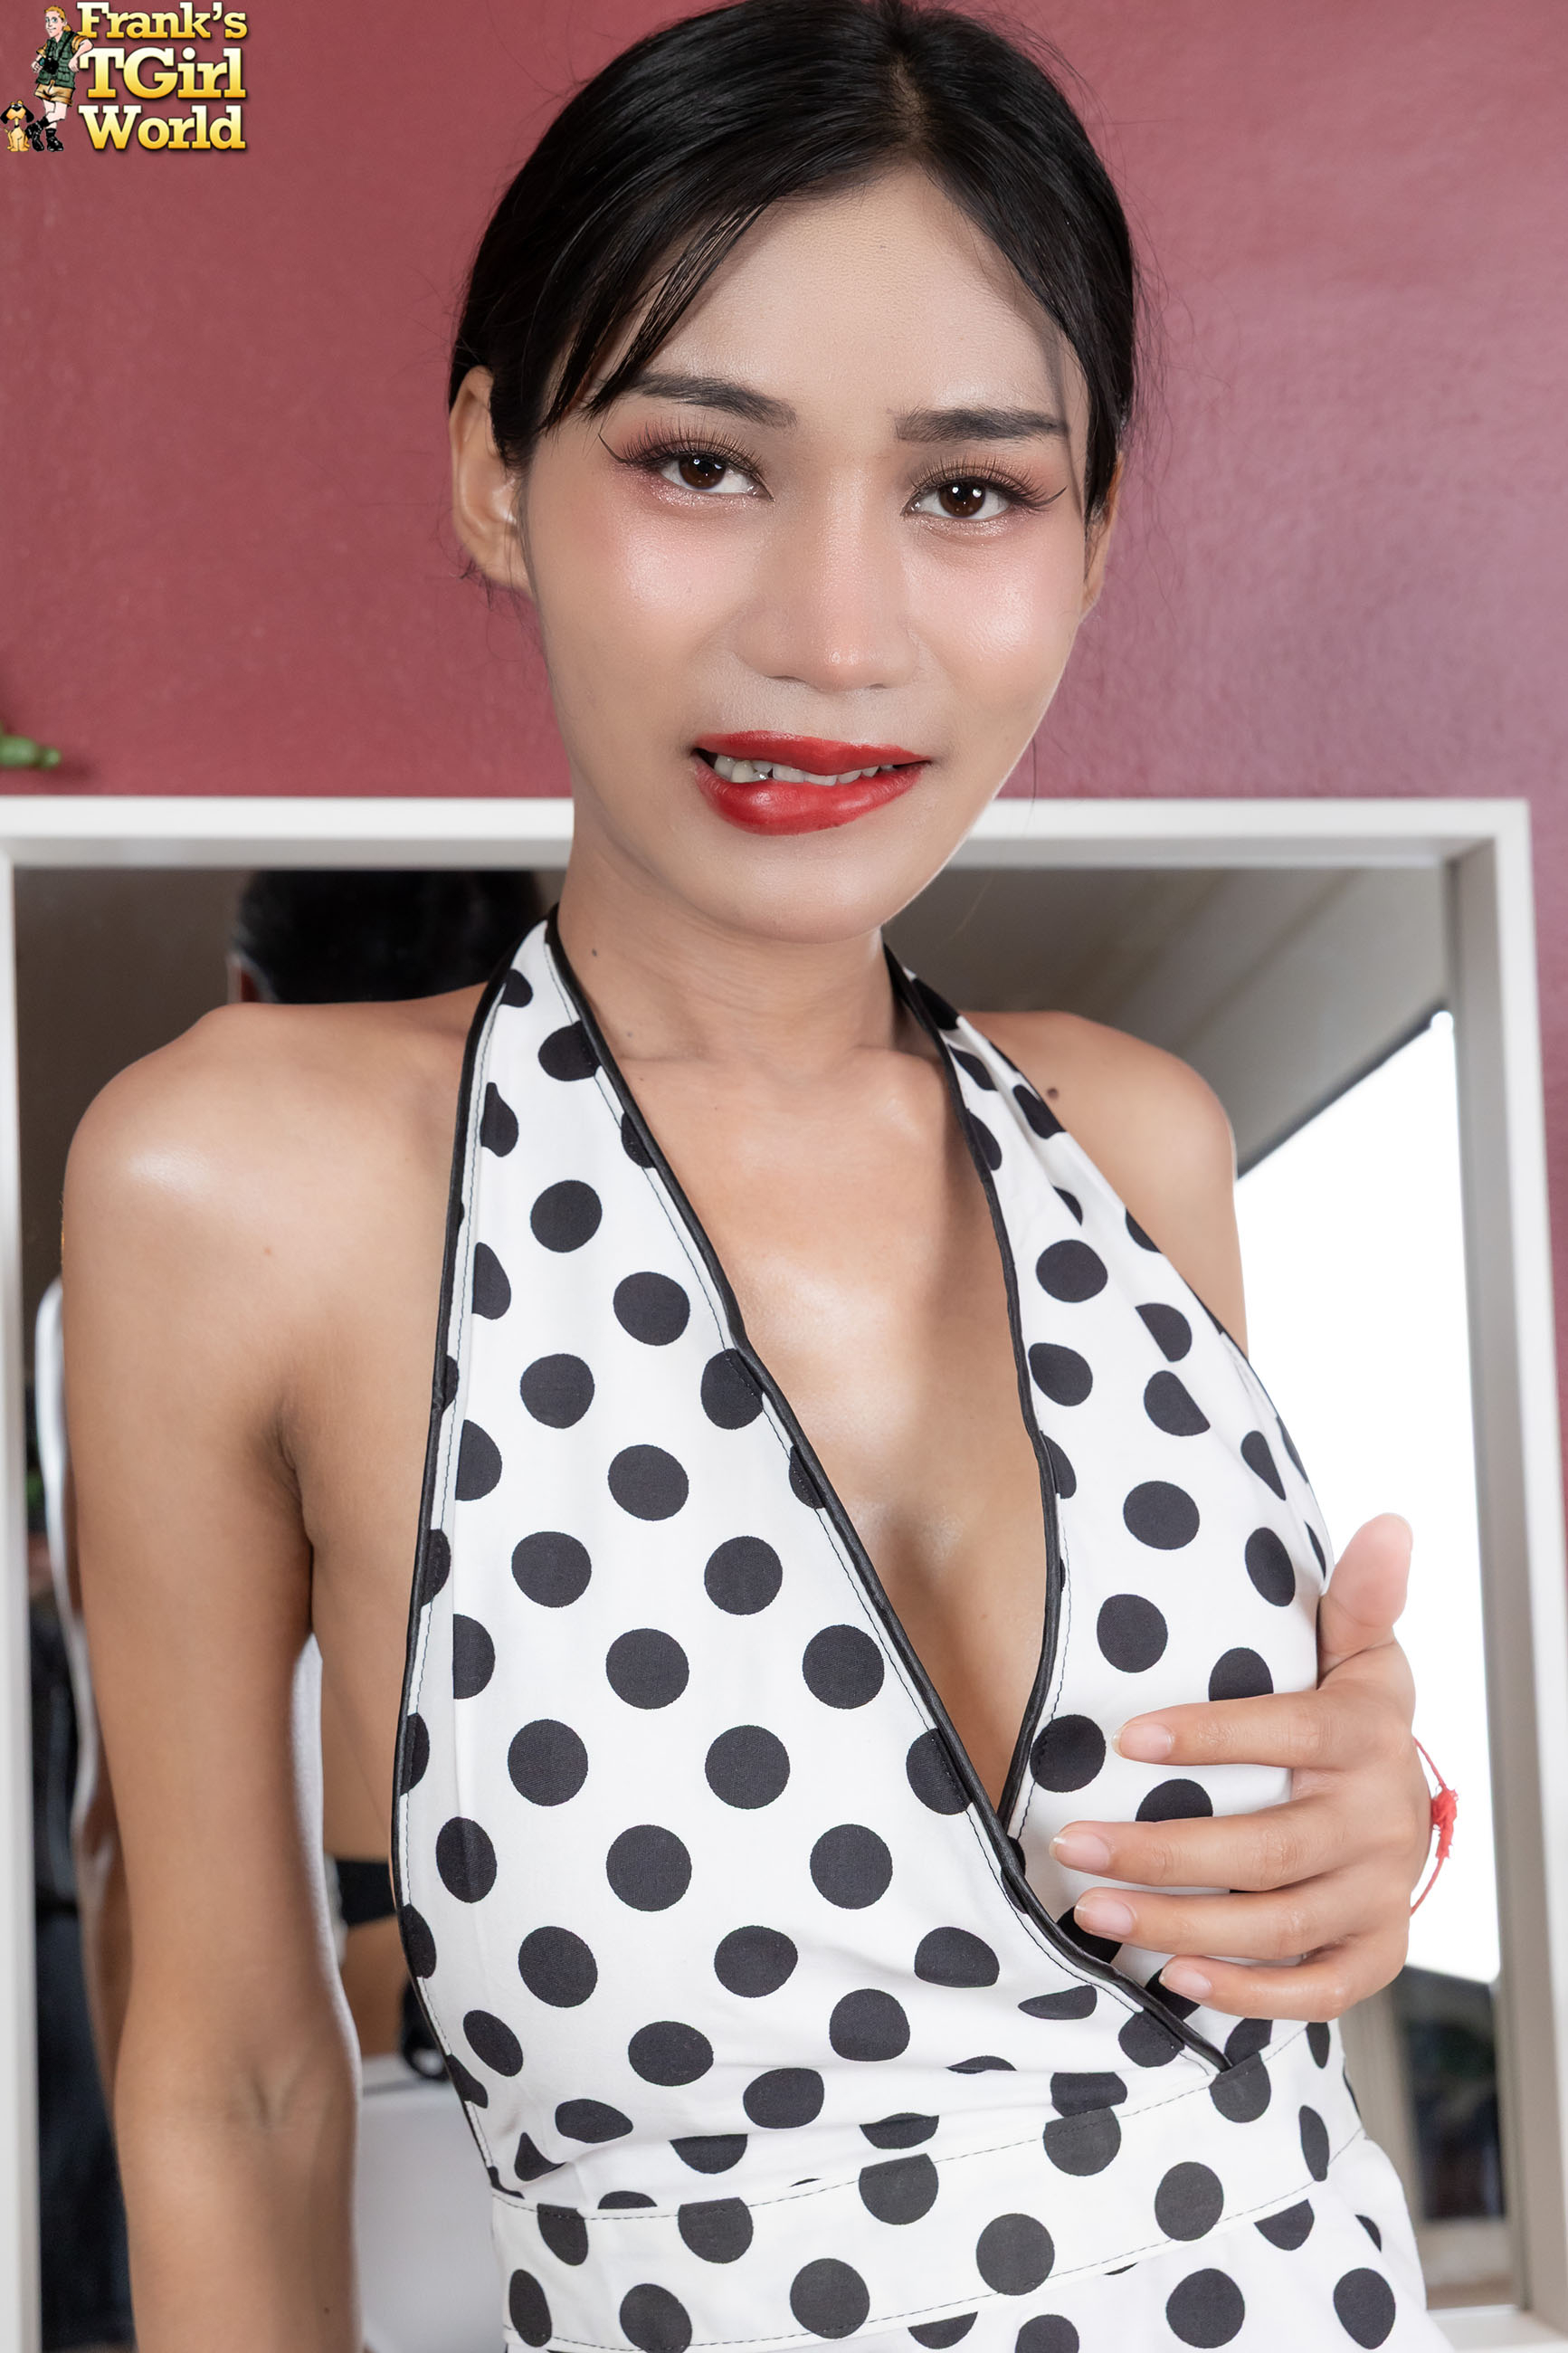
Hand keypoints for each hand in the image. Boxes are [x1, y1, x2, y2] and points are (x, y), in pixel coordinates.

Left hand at [1053, 1514, 1432, 2018]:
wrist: (1402, 1799)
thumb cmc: (1349, 1712)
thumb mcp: (1357, 1647)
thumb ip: (1362, 1594)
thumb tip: (1390, 1521)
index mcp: (1368, 1735)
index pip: (1288, 1734)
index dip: (1209, 1737)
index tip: (1125, 1736)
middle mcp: (1383, 1820)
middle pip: (1266, 1848)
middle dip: (1161, 1850)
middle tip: (1073, 1845)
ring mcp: (1381, 1893)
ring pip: (1277, 1923)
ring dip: (1179, 1924)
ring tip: (1093, 1909)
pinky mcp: (1376, 1952)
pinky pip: (1318, 1989)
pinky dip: (1249, 1992)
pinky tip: (1175, 1976)